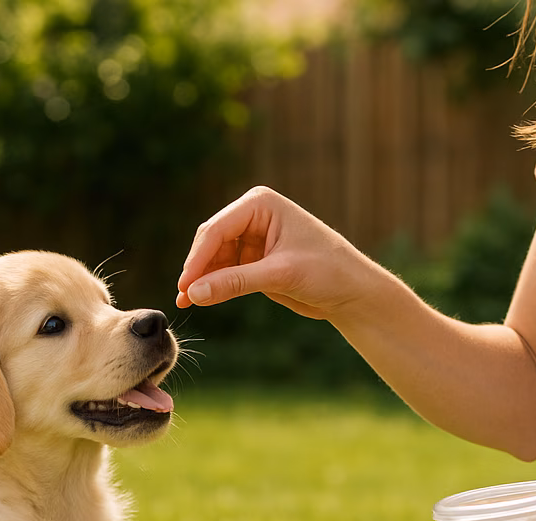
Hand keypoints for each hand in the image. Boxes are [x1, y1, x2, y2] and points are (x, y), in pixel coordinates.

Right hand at [176, 186, 367, 318]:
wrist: (352, 291)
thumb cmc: (327, 271)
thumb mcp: (279, 275)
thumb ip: (235, 282)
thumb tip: (195, 292)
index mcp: (260, 204)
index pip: (217, 229)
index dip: (197, 259)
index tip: (185, 285)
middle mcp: (253, 216)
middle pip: (211, 242)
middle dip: (197, 269)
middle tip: (183, 297)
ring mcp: (252, 239)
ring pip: (214, 259)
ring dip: (202, 279)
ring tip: (187, 302)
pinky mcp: (255, 261)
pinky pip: (225, 272)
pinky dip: (214, 286)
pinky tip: (202, 300)